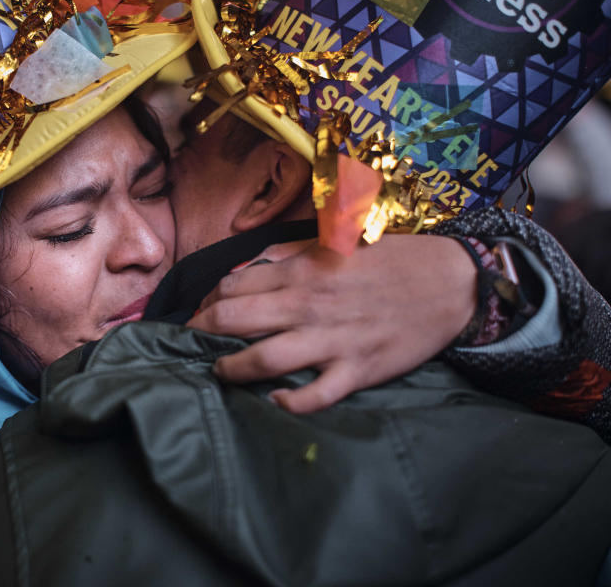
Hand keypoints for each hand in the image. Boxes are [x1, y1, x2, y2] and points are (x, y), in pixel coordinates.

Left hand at [187, 234, 476, 412]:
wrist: (452, 283)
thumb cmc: (392, 260)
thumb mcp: (336, 242)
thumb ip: (289, 255)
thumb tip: (247, 270)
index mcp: (303, 270)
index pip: (233, 286)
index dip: (207, 301)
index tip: (199, 313)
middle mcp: (309, 305)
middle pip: (234, 320)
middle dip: (203, 333)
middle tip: (193, 343)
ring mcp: (332, 340)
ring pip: (264, 360)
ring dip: (232, 370)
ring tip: (221, 373)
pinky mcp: (358, 370)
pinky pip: (315, 395)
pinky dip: (289, 403)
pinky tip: (274, 402)